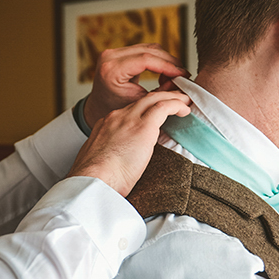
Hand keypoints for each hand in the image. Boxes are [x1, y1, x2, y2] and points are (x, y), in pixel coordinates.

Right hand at [68, 90, 190, 196]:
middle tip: (175, 100)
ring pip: (154, 98)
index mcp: (104, 126)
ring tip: (184, 102)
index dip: (144, 111)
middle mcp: (116, 117)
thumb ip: (109, 156)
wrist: (93, 181)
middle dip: (160, 98)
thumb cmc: (96, 180)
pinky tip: (185, 110)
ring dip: (172, 99)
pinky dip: (176, 105)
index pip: (128, 112)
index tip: (154, 115)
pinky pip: (164, 107)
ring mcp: (129, 119)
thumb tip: (118, 163)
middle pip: (142, 101)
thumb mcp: (98, 162)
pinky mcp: (144, 126)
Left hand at [84, 45, 188, 128]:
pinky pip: (145, 49)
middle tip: (183, 76)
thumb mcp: (140, 102)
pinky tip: (165, 73)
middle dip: (170, 62)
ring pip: (149, 48)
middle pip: (149, 50)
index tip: (183, 75)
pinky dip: (158, 59)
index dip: (167, 66)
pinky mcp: (119, 51)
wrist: (100, 106)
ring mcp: (113, 51)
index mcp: (111, 70)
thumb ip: (160, 93)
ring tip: (175, 77)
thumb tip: (182, 84)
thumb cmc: (117, 108)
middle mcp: (110, 56)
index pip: (145, 60)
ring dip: (166, 60)